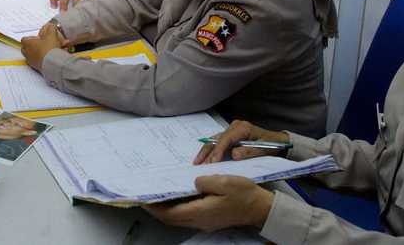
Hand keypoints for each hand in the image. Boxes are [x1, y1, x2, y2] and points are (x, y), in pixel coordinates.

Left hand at [21, 22, 67, 71]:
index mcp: (27, 43)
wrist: (53, 63)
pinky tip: (49, 57)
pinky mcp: (36, 68)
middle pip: (26, 48)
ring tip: (46, 50)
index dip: (31, 38)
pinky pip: (37, 62)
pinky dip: (41, 59)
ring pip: (31, 55)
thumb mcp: (51, 34)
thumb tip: (51, 25)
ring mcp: (31, 61)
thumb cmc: (49, 47)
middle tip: (41, 44)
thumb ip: (50, 28)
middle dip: (32, 46)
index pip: (24, 39)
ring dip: (37, 52)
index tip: (38, 38)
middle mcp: (27, 53)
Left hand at [144, 176, 273, 230]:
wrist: (260, 208)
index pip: (171, 214)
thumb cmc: (244, 194)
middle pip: (172, 219)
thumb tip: (193, 182)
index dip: (155, 208)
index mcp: (201, 212)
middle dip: (157, 210)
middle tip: (146, 197)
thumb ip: (204, 181)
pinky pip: (187, 216)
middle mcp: (200, 220)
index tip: (143, 200)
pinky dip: (177, 209)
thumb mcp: (224, 181)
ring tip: (157, 196)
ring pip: (179, 219)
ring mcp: (205, 221)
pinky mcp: (209, 219)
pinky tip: (176, 197)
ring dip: (166, 210)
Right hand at [194, 120, 290, 163]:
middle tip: (199, 164)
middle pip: (217, 138)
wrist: (277, 141)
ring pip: (215, 139)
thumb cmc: (271, 145)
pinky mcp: (230, 134)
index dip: (218, 150)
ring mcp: (231, 129)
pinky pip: (218, 141)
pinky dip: (211, 150)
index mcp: (243, 128)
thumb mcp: (263, 150)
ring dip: (206, 151)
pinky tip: (204, 157)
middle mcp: (235, 126)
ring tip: (197, 162)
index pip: (226, 139)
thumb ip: (249, 152)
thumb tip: (233, 155)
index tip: (213, 161)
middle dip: (207, 152)